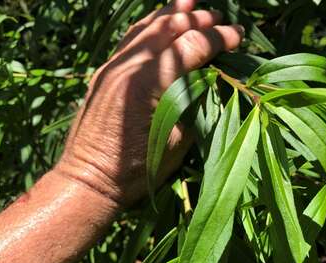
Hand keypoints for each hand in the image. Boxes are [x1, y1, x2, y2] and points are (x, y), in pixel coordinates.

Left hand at [55, 0, 243, 207]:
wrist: (88, 181)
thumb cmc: (135, 171)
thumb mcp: (176, 143)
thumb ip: (195, 105)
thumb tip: (213, 80)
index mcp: (148, 83)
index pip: (191, 47)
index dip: (217, 38)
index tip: (237, 36)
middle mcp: (127, 67)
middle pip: (169, 28)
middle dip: (197, 19)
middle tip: (219, 18)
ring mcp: (111, 67)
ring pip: (146, 27)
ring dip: (171, 13)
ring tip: (190, 1)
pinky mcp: (103, 73)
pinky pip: (129, 39)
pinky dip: (148, 26)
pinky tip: (159, 21)